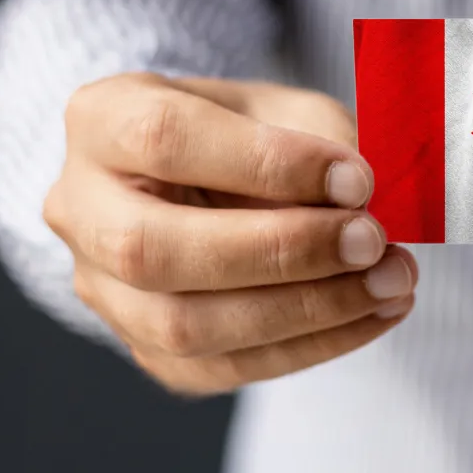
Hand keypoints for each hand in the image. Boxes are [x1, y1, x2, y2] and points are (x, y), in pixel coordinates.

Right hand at [44, 73, 416, 394]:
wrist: (209, 178)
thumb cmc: (251, 131)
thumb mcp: (286, 107)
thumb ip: (320, 142)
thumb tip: (363, 206)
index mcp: (102, 121)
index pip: (166, 140)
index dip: (269, 163)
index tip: (358, 177)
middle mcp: (79, 209)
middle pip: (153, 248)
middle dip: (281, 251)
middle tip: (373, 241)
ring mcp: (102, 289)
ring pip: (184, 325)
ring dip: (308, 310)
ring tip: (392, 282)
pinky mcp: (146, 348)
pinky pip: (224, 366)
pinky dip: (314, 344)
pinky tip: (375, 312)